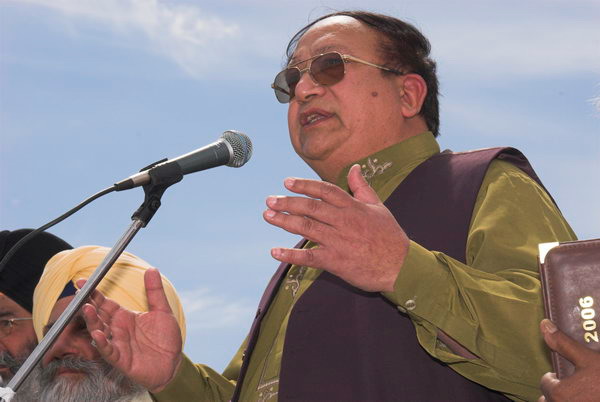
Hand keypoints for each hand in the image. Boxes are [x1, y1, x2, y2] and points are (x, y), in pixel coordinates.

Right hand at [79, 268, 182, 392]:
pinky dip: (102, 343)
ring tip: (86, 308)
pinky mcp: (120, 359)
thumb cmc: (165, 338)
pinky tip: (98, 334)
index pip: (105, 302)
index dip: (94, 293)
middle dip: (88, 303)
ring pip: (99, 331)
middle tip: (80, 292)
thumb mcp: (162, 311)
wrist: (172, 363)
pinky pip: (108, 350)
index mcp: (125, 317)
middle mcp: (117, 329)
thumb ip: (155, 291)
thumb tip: (151, 269)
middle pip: (98, 314)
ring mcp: (117, 343)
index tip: (82, 281)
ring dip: (92, 321)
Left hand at [263, 164, 408, 291]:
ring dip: (284, 221)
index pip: (325, 191)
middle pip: (310, 207)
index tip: (287, 182)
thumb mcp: (379, 207)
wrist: (401, 267)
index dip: (305, 185)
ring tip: (268, 216)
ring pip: (306, 228)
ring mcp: (339, 241)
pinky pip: (309, 257)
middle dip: (288, 202)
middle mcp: (343, 221)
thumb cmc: (390, 237)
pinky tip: (275, 252)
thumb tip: (355, 168)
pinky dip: (291, 255)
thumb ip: (362, 188)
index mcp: (353, 207)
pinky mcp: (336, 262)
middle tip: (270, 200)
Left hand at [538, 319, 599, 401]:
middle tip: (575, 387)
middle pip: (549, 399)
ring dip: (565, 400)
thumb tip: (545, 325)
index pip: (546, 382)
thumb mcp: (588, 358)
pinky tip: (589, 398)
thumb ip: (564, 344)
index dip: (556, 376)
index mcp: (559, 393)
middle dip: (558, 393)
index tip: (570, 374)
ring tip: (582, 394)